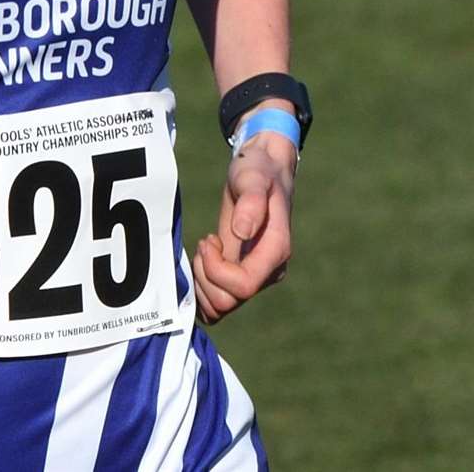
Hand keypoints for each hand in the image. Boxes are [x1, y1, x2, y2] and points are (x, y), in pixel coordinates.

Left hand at [192, 132, 295, 324]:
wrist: (261, 170)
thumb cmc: (257, 171)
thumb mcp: (253, 177)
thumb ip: (251, 202)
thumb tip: (242, 233)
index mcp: (275, 251)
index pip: (243, 286)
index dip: (216, 269)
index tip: (209, 238)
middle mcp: (267, 270)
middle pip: (228, 302)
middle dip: (205, 275)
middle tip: (205, 242)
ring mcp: (254, 275)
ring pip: (220, 307)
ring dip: (202, 282)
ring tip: (205, 248)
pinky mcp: (240, 274)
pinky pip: (217, 301)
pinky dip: (202, 287)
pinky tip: (203, 258)